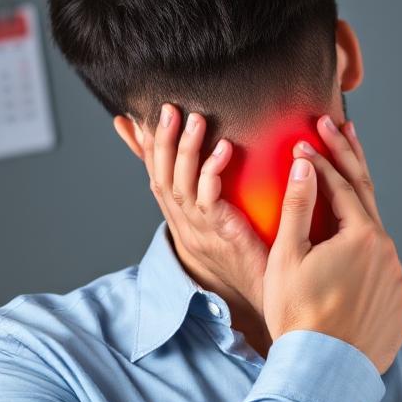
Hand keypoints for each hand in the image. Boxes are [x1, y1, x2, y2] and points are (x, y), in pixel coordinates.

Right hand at [142, 103, 268, 315]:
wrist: (261, 293)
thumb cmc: (244, 251)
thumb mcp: (220, 218)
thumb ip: (209, 186)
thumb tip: (211, 157)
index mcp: (180, 217)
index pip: (154, 175)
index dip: (145, 146)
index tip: (139, 115)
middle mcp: (183, 222)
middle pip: (161, 177)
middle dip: (162, 141)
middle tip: (167, 108)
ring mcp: (199, 229)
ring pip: (180, 185)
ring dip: (186, 150)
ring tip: (195, 119)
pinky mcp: (221, 233)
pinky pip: (209, 199)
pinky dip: (212, 172)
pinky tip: (224, 149)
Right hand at [263, 114, 401, 373]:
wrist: (322, 371)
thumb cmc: (299, 315)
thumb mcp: (289, 255)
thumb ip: (298, 206)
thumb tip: (306, 164)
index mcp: (362, 236)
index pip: (342, 183)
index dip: (324, 156)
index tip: (309, 135)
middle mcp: (387, 253)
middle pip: (367, 196)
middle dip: (350, 159)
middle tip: (340, 126)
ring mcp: (396, 279)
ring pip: (375, 235)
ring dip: (357, 211)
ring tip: (343, 190)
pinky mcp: (397, 304)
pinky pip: (381, 268)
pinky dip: (366, 253)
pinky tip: (351, 256)